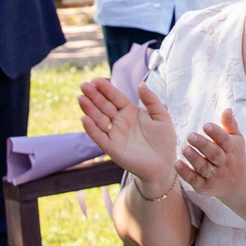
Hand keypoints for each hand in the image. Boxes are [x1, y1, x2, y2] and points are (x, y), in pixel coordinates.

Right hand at [79, 77, 177, 192]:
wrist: (165, 165)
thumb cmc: (164, 141)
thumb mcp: (161, 116)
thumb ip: (151, 100)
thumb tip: (140, 84)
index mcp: (130, 111)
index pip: (115, 97)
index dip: (106, 89)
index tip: (95, 80)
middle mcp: (120, 122)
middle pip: (104, 106)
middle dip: (93, 96)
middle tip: (83, 85)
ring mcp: (115, 135)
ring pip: (99, 119)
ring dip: (89, 109)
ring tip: (81, 98)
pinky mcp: (113, 149)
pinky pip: (100, 137)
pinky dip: (91, 129)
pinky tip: (84, 119)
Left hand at [175, 109, 245, 199]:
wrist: (239, 183)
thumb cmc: (234, 155)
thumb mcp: (236, 140)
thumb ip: (230, 125)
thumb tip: (227, 109)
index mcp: (230, 149)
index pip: (224, 140)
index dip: (216, 133)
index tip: (206, 125)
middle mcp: (223, 163)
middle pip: (214, 154)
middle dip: (203, 145)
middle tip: (190, 135)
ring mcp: (214, 176)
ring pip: (204, 167)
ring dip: (193, 158)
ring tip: (184, 149)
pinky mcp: (205, 186)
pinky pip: (195, 180)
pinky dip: (186, 173)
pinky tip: (177, 164)